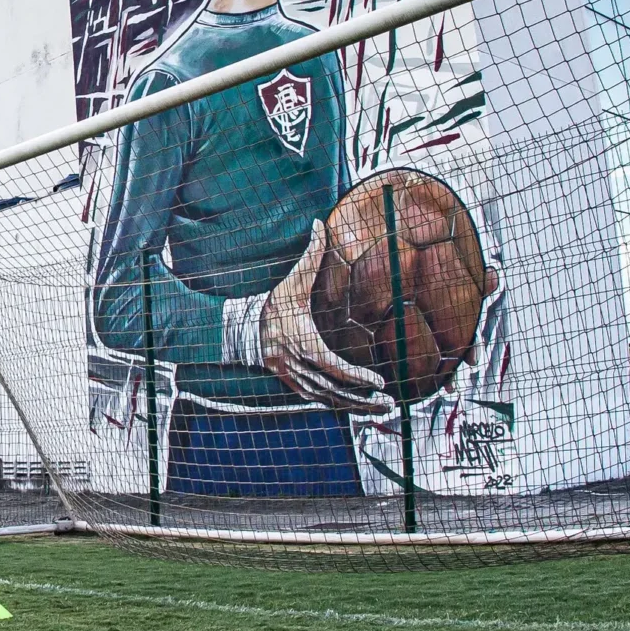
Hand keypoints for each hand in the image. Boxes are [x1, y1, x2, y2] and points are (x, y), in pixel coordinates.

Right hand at [261, 221, 393, 414]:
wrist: (240, 326)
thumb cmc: (272, 303)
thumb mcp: (291, 280)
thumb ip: (309, 255)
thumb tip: (318, 223)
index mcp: (303, 342)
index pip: (334, 366)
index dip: (357, 376)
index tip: (380, 380)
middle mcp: (298, 365)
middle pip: (335, 390)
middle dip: (363, 400)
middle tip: (388, 403)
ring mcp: (293, 377)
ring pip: (327, 400)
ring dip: (354, 407)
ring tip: (380, 408)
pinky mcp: (291, 383)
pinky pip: (316, 400)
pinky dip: (336, 405)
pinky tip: (355, 407)